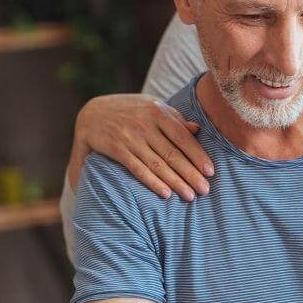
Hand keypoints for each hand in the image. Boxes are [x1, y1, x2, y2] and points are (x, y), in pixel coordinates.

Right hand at [74, 94, 213, 200]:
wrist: (91, 112)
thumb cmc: (129, 110)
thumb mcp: (151, 106)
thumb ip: (173, 118)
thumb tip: (197, 129)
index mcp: (157, 111)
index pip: (183, 136)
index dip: (198, 155)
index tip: (210, 171)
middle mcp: (144, 124)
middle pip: (172, 153)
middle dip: (191, 173)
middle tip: (205, 190)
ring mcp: (130, 137)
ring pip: (157, 164)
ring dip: (175, 182)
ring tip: (190, 195)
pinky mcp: (116, 148)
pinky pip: (137, 168)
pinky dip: (152, 182)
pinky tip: (165, 193)